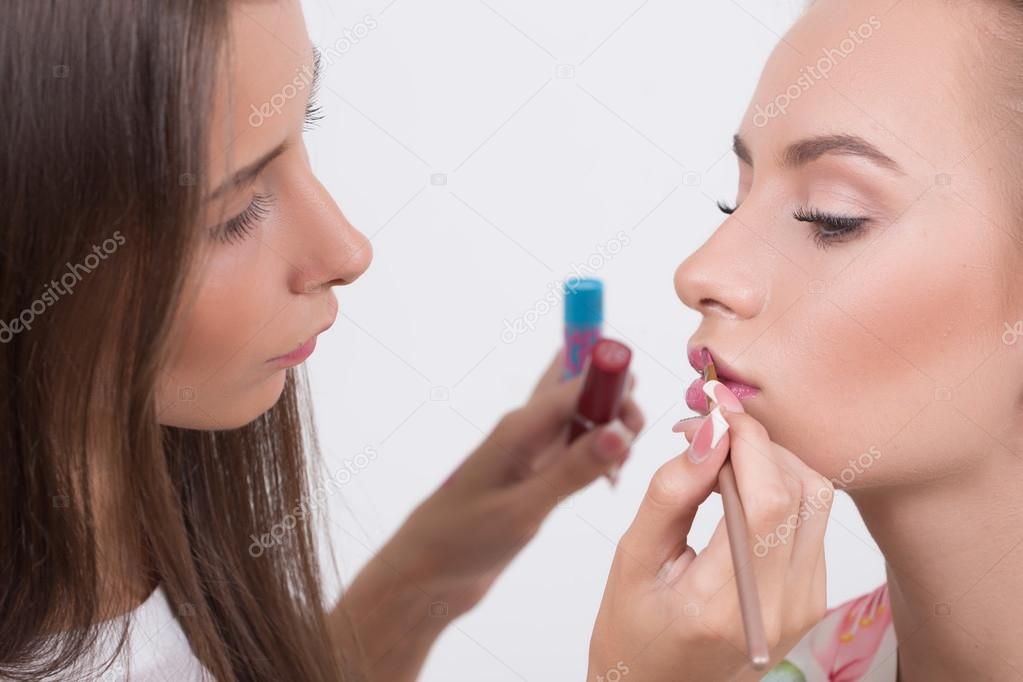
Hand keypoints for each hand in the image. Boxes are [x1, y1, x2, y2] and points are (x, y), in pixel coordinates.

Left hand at [340, 349, 643, 681]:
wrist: (426, 573)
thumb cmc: (462, 539)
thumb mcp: (523, 509)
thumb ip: (573, 470)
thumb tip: (620, 430)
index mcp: (519, 426)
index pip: (577, 381)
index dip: (615, 385)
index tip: (637, 419)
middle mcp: (526, 428)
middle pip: (581, 386)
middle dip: (617, 400)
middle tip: (631, 445)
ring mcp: (531, 450)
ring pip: (583, 416)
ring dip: (611, 429)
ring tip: (619, 469)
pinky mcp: (535, 473)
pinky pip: (576, 446)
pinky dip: (599, 453)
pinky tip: (607, 481)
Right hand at [588, 389, 832, 681]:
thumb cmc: (633, 631)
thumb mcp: (632, 558)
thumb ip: (670, 493)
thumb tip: (707, 433)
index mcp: (724, 604)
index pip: (765, 498)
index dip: (745, 438)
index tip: (714, 407)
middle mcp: (778, 608)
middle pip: (800, 490)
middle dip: (755, 441)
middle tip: (707, 429)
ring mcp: (803, 605)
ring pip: (817, 498)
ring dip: (773, 460)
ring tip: (721, 457)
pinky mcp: (811, 598)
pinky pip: (812, 521)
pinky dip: (780, 487)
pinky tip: (739, 488)